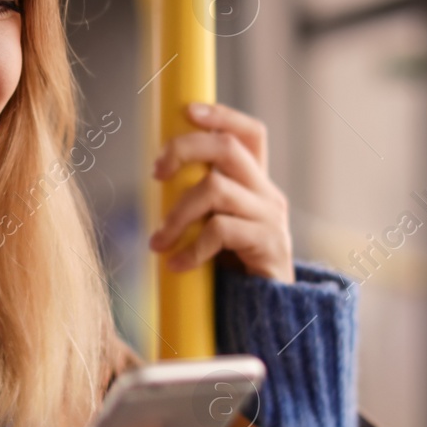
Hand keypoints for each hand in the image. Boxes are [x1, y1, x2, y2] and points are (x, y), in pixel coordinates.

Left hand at [149, 101, 293, 282]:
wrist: (270, 315)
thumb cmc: (233, 270)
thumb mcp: (216, 226)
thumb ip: (201, 202)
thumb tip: (159, 178)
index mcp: (256, 184)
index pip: (250, 133)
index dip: (222, 115)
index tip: (187, 111)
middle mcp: (268, 194)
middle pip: (227, 148)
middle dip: (183, 151)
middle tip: (155, 174)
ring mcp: (270, 218)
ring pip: (215, 188)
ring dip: (177, 214)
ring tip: (158, 241)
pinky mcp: (268, 245)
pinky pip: (221, 230)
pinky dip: (192, 248)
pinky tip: (177, 265)